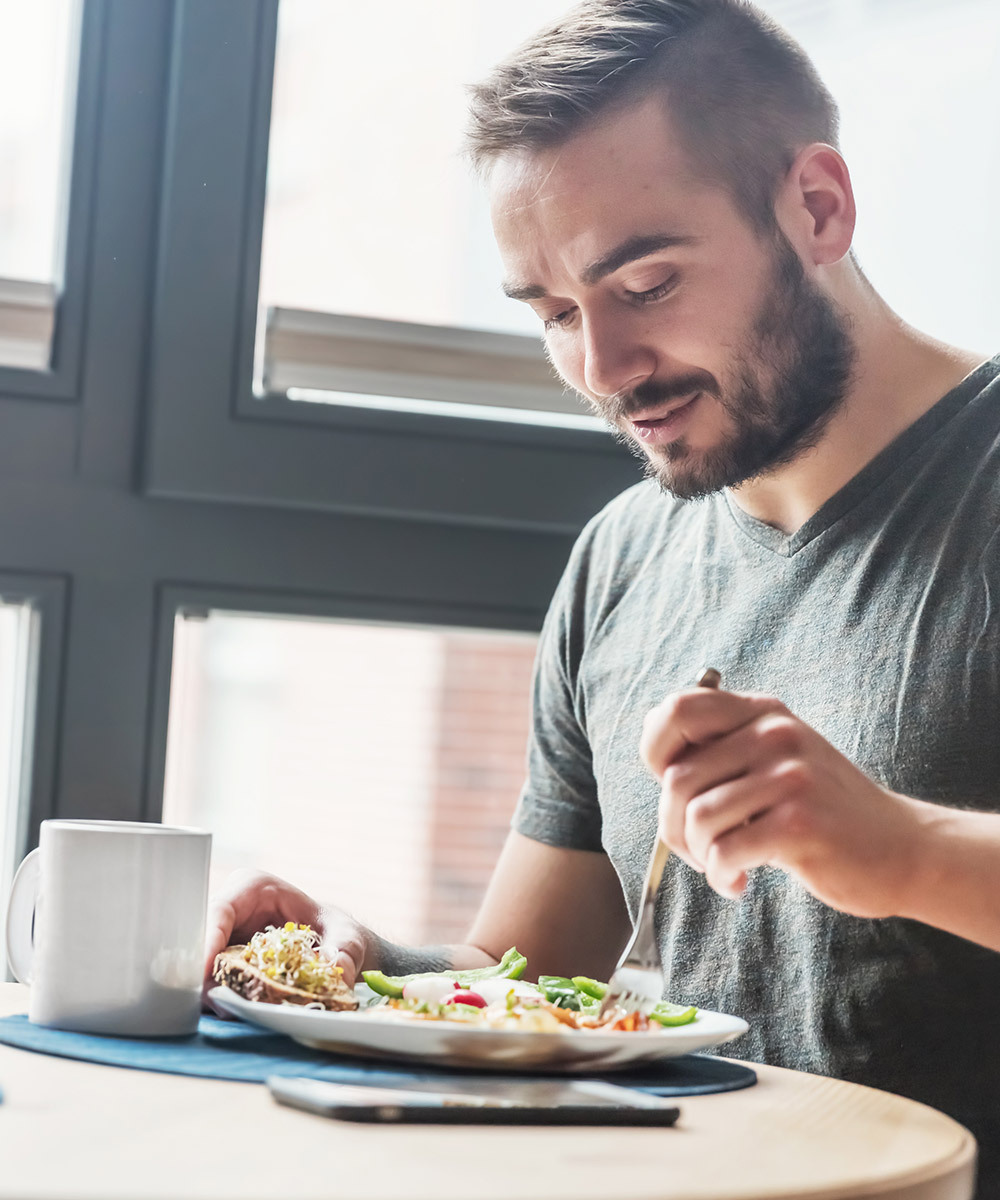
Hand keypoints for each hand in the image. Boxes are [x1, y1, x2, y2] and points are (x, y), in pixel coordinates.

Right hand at [202, 869, 369, 1009]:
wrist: (334, 946)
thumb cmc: (335, 930)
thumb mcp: (347, 936)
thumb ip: (344, 951)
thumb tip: (338, 971)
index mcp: (252, 888)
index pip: (219, 911)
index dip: (207, 940)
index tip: (205, 970)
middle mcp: (231, 911)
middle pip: (201, 941)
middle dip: (204, 974)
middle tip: (219, 1003)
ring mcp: (222, 939)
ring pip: (201, 966)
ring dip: (211, 990)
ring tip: (231, 1012)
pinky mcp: (222, 965)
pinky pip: (211, 982)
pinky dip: (221, 998)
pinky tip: (235, 1012)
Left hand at [640, 688, 922, 917]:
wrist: (903, 848)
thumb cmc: (823, 811)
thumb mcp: (777, 758)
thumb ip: (726, 748)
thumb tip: (658, 757)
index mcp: (762, 712)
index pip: (677, 709)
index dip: (656, 751)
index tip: (673, 790)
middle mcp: (775, 733)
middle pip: (677, 778)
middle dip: (673, 826)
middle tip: (698, 850)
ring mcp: (790, 776)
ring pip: (696, 817)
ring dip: (698, 855)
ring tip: (723, 865)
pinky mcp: (800, 822)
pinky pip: (724, 851)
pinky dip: (720, 875)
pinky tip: (738, 881)